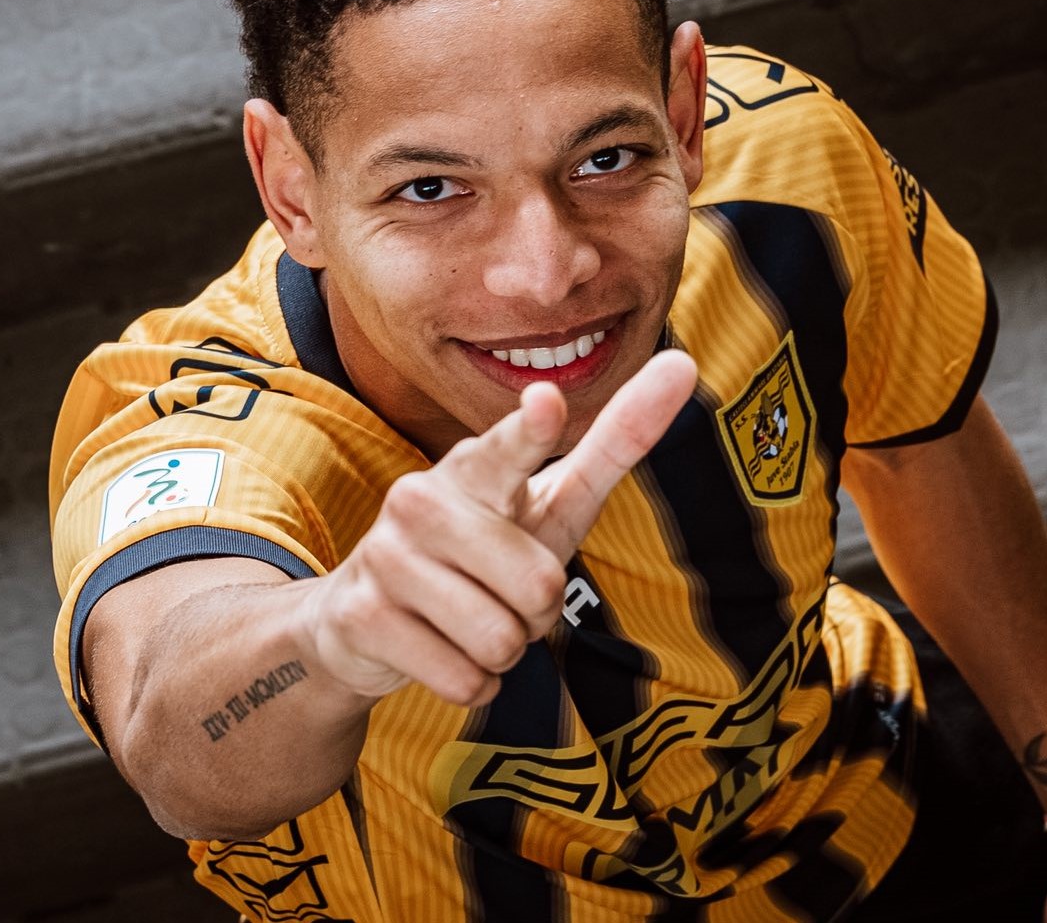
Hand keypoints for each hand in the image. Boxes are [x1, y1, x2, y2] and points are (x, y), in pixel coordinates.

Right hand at [301, 350, 698, 706]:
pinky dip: (470, 682)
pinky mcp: (362, 615)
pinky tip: (438, 651)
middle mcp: (424, 497)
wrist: (362, 619)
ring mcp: (387, 554)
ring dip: (500, 651)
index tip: (548, 403)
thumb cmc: (482, 551)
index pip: (512, 447)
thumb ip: (614, 443)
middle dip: (535, 615)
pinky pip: (464, 678)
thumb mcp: (550, 501)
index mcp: (477, 466)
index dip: (532, 430)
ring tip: (466, 621)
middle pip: (539, 589)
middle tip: (499, 594)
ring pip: (501, 639)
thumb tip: (684, 363)